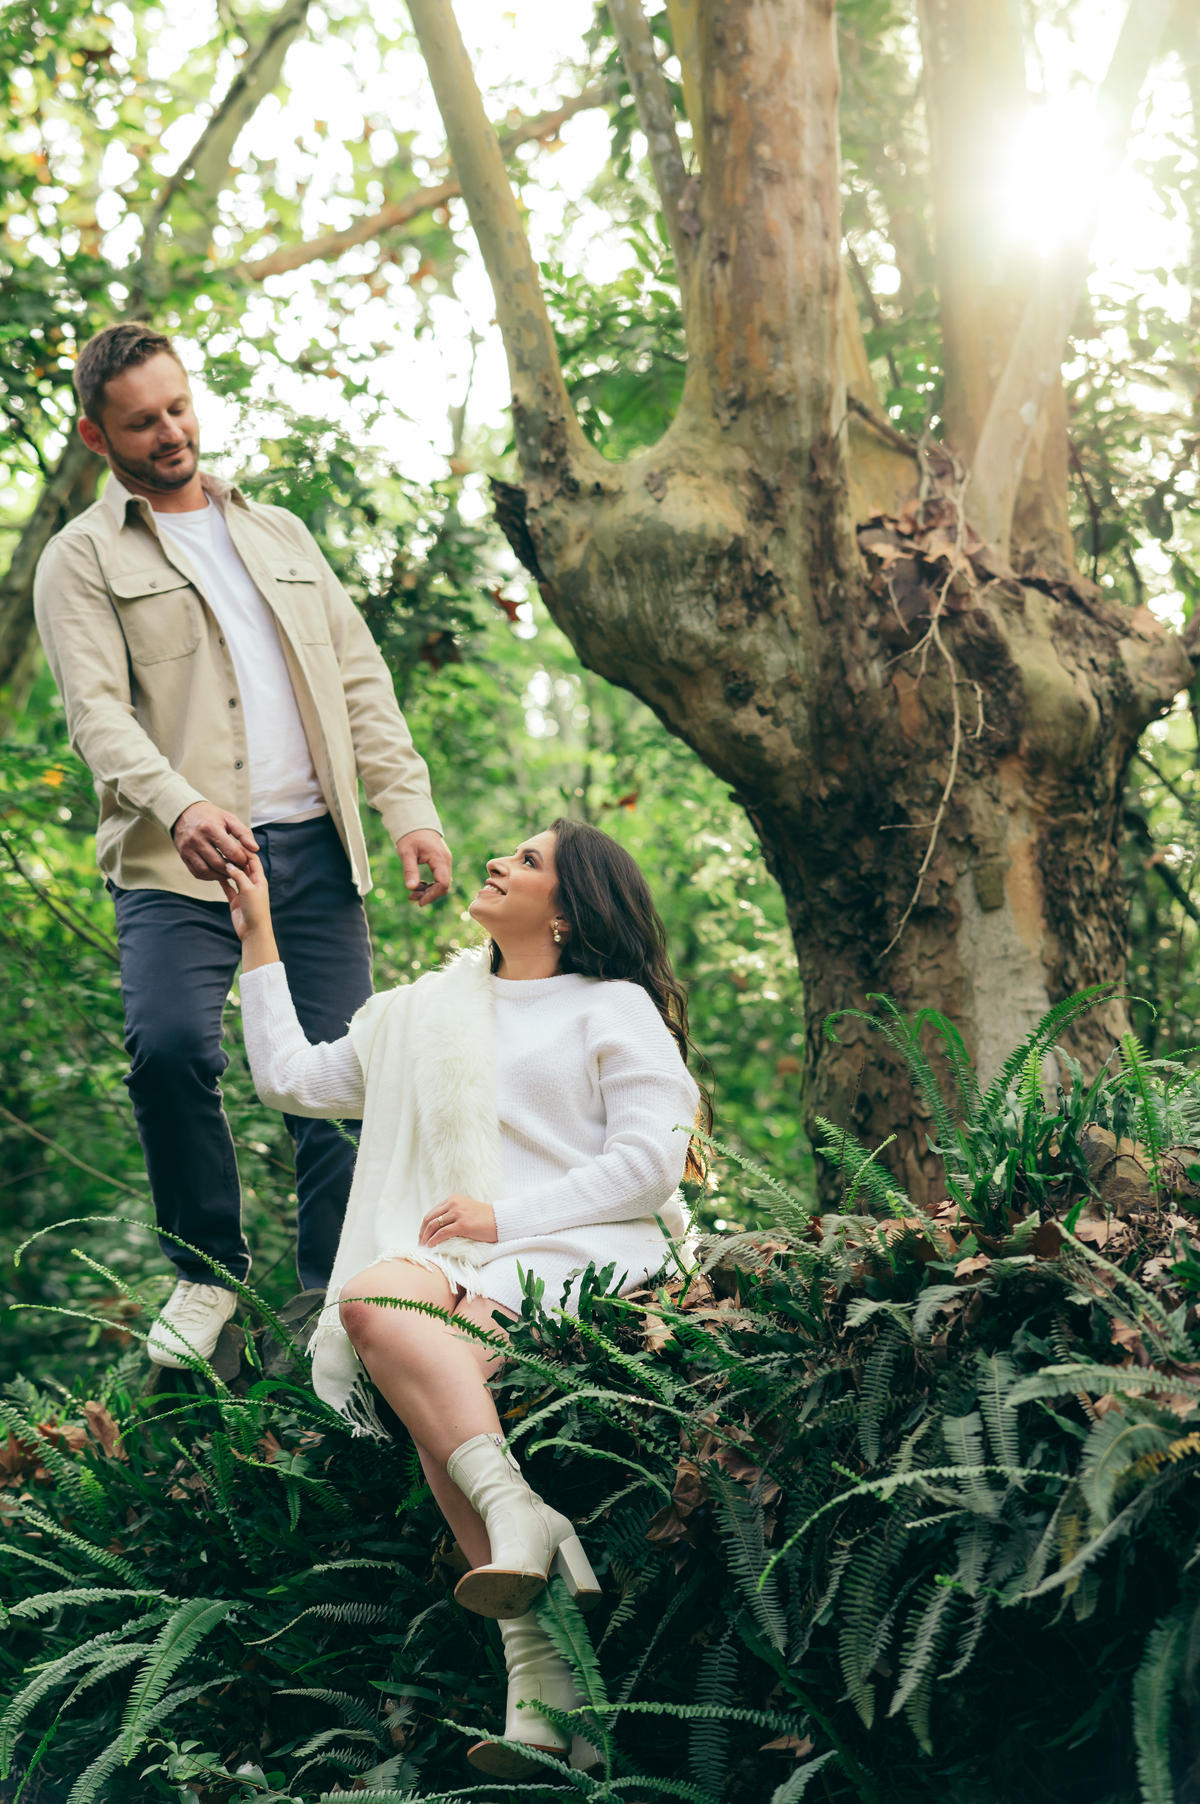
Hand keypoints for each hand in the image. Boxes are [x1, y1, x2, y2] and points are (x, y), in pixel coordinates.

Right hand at [173, 800, 257, 881]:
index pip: (230, 851)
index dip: (241, 859)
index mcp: (210, 828)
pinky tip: (217, 872)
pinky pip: (197, 873)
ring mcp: (188, 850)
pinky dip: (209, 876)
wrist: (184, 813)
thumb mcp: (229, 818)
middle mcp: (197, 840)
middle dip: (232, 869)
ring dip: (220, 876)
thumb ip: (244, 833)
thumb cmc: (210, 816)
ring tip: (230, 872)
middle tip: (240, 869)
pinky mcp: (183, 856)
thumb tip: (255, 849)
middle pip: (218, 863)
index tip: (245, 860)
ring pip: (206, 871)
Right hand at [219, 854, 278, 970]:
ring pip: (234, 875)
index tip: (232, 842)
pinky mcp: (235, 899)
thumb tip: (229, 863)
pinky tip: (214, 872)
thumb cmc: (256, 911)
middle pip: (243, 866)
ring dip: (227, 868)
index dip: (244, 851)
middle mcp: (252, 883)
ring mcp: (243, 891)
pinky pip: (227, 886)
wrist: (253, 932)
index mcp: (259, 879)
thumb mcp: (249, 890)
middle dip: (234, 857)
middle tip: (221, 847)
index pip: (252, 860)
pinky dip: (222, 880)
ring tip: (216, 857)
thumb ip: (239, 876)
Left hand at [396, 828, 451, 905]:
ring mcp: (445, 861)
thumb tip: (411, 888)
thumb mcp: (407, 853)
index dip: (432, 895)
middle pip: (444, 885)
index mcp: (439, 858)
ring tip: (413, 892)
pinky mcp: (441, 861)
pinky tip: (418, 884)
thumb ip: (410, 870)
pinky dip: (430, 884)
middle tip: (412, 897)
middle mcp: (446, 861)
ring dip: (429, 890)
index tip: (419, 902)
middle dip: (429, 894)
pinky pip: (440, 877)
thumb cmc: (411, 836)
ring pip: (442, 882)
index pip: (443, 883)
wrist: (417, 822)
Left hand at [418, 1193, 496, 1247]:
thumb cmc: (484, 1219)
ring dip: (426, 1237)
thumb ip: (452, 1213)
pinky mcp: (463, 1224)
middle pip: (429, 1219)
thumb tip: (438, 1227)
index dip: (424, 1226)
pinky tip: (431, 1246)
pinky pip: (442, 1233)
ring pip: (434, 1226)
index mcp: (453, 1199)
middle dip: (422, 1232)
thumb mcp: (465, 1210)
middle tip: (420, 1243)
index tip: (422, 1236)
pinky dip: (434, 1240)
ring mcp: (458, 1213)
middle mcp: (453, 1203)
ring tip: (424, 1246)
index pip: (432, 1213)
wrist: (501, 1220)